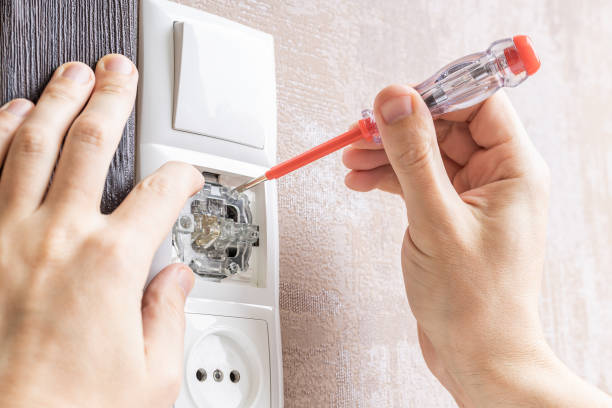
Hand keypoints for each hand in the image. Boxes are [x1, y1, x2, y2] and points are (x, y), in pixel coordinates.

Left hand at [0, 55, 203, 406]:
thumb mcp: (152, 375)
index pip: (161, 195)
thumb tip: (177, 281)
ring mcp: (5, 237)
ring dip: (56, 100)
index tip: (187, 177)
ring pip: (32, 142)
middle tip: (120, 72)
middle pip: (92, 142)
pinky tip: (12, 116)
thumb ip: (168, 315)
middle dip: (113, 98)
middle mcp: (57, 237)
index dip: (183, 177)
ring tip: (72, 76)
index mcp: (112, 265)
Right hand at [343, 85, 611, 406]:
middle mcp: (497, 179)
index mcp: (514, 170)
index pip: (479, 104)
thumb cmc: (474, 301)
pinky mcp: (450, 217)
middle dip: (401, 128)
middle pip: (446, 128)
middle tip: (361, 132)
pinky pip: (418, 182)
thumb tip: (396, 101)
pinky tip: (362, 181)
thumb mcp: (435, 219)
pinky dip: (389, 179)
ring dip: (388, 154)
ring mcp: (472, 199)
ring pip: (427, 155)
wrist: (476, 355)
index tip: (393, 100)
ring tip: (352, 158)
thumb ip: (412, 156)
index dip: (436, 95)